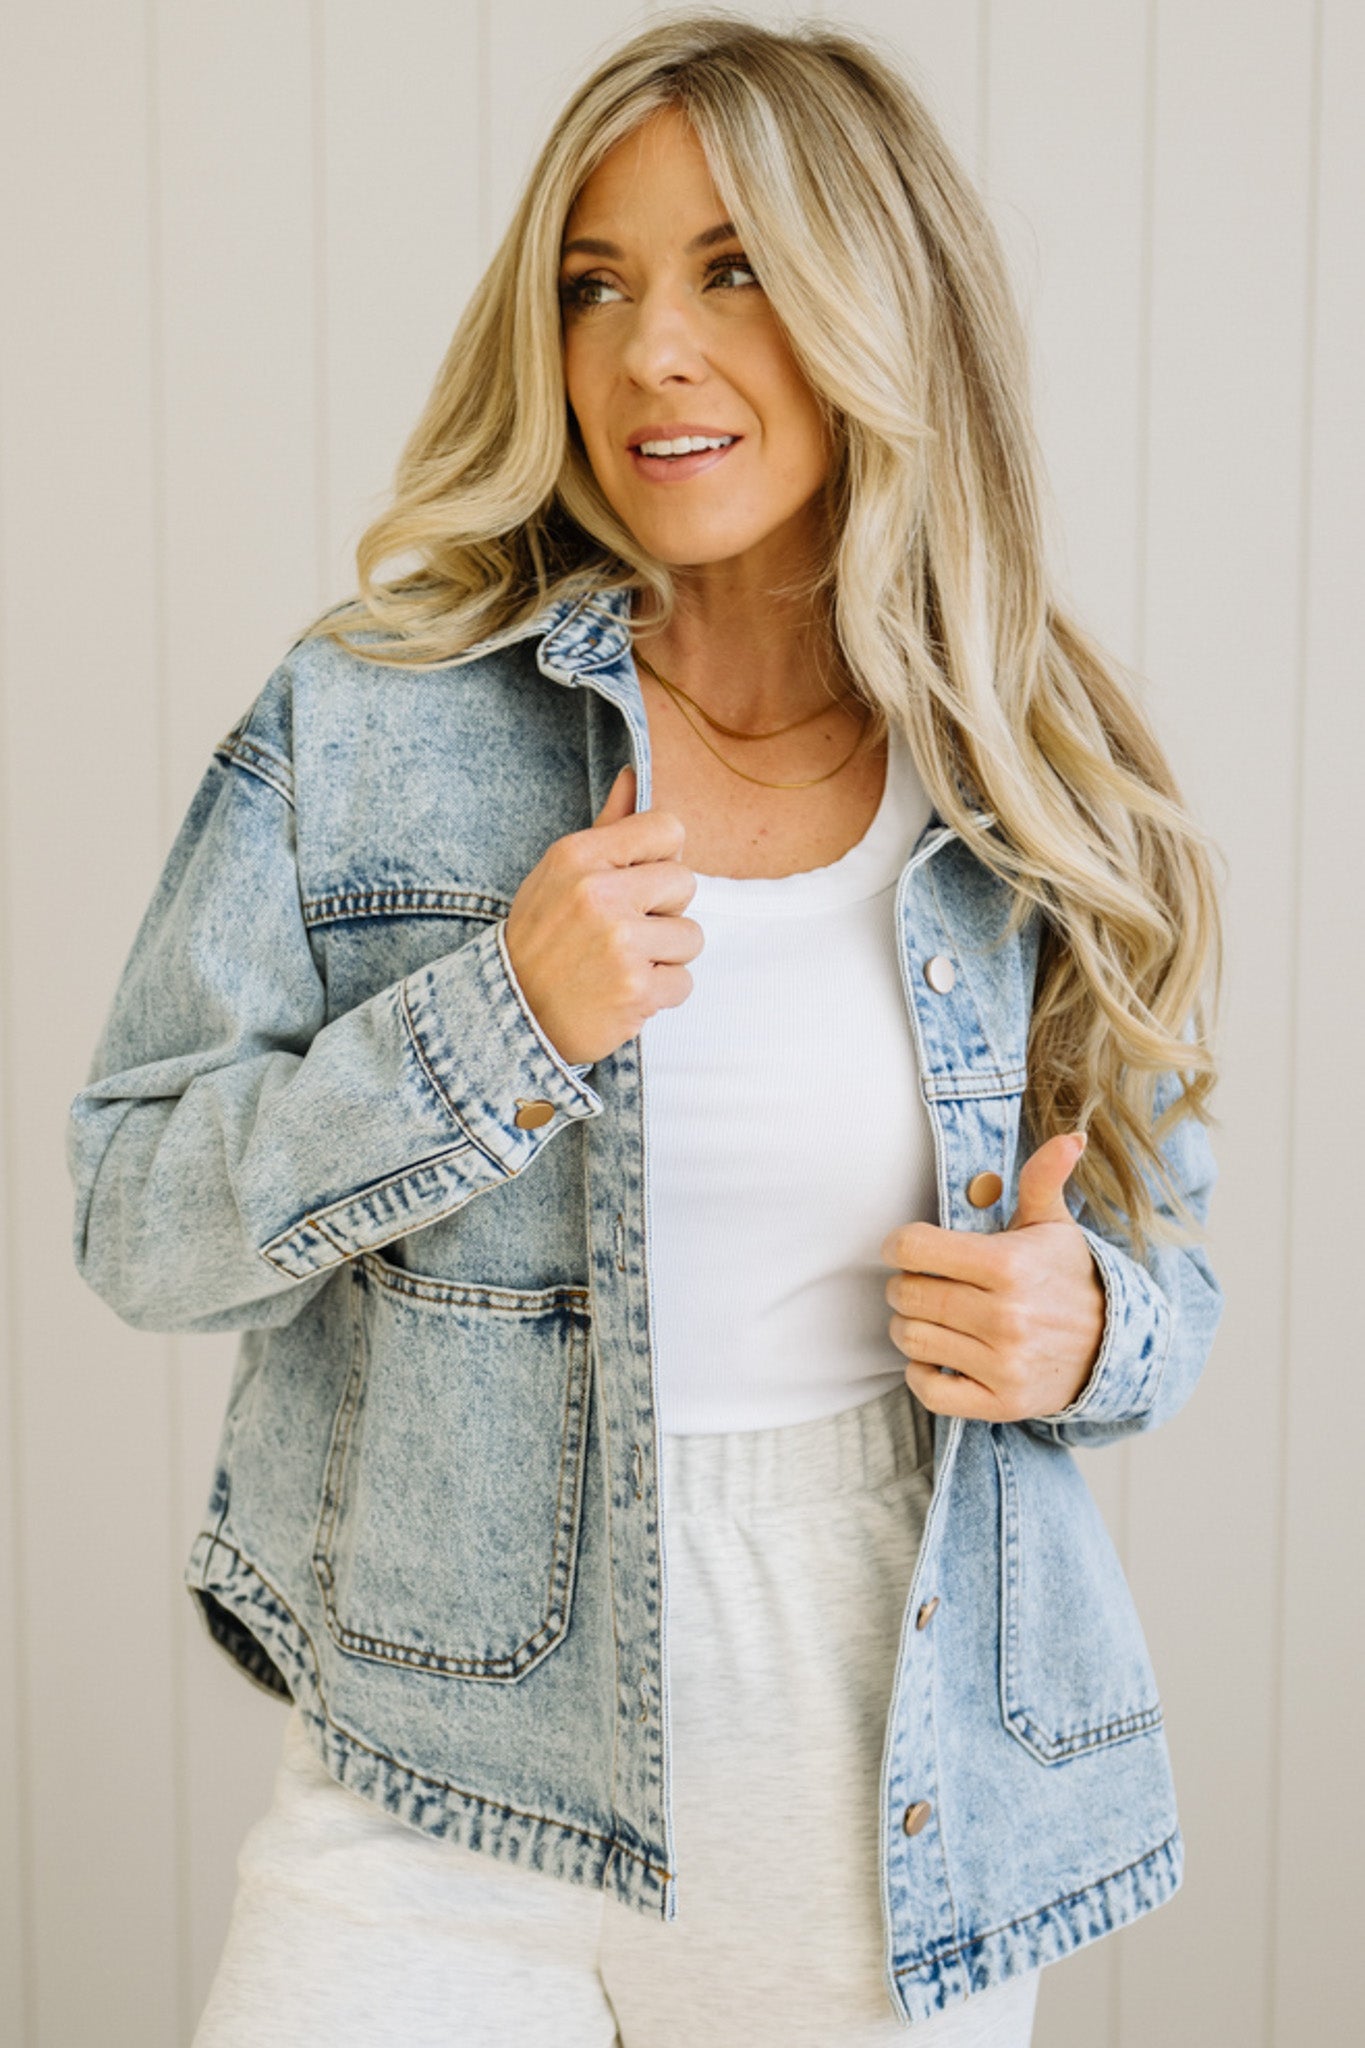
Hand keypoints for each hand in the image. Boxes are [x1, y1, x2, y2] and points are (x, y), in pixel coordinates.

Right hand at [504, 765, 703, 1066]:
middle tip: (624, 932)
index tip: (639, 884)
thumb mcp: (559, 875)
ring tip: (622, 965)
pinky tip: (625, 994)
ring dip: (665, 956)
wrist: (510, 1017)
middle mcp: (599, 894)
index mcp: (579, 856)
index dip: (662, 858)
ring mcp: (620, 943)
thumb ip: (606, 828)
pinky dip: (661, 995)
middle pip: (686, 881)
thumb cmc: (542, 940)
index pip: (667, 828)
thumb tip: (634, 776)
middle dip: (665, 910)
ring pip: (691, 936)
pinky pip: (684, 982)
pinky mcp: (637, 990)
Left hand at [879, 1132, 1105, 1421]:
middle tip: (921, 1283)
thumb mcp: (1054, 1225)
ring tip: (931, 1317)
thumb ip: (1044, 1178)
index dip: (899, 1244)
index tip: (907, 1248)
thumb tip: (1072, 1137)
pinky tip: (937, 1357)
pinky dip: (921, 1374)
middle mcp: (1005, 1316)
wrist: (1111, 1346)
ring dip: (909, 1327)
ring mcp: (1003, 1363)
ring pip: (911, 1340)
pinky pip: (929, 1391)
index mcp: (1008, 1265)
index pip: (914, 1248)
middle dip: (903, 1285)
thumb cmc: (1067, 1277)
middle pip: (907, 1294)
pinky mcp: (1000, 1402)